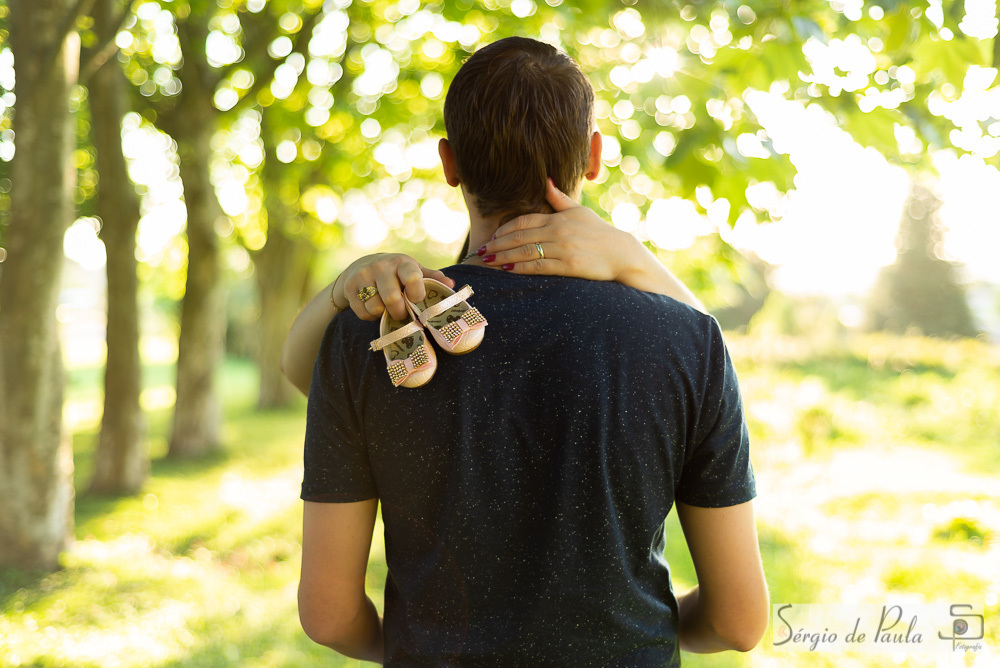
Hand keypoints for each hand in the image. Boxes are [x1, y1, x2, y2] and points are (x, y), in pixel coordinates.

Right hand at [332, 253, 454, 320]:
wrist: (359, 267)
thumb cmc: (395, 273)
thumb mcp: (413, 271)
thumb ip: (431, 278)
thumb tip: (451, 284)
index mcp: (401, 263)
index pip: (411, 276)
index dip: (416, 292)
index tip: (417, 300)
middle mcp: (381, 267)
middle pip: (391, 299)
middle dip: (399, 312)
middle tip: (402, 314)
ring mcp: (363, 276)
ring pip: (375, 308)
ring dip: (383, 314)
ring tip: (386, 308)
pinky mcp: (349, 288)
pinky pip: (363, 313)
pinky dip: (370, 316)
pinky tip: (373, 307)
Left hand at [478, 178, 636, 281]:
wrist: (621, 253)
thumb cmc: (599, 233)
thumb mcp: (579, 211)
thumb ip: (559, 199)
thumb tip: (546, 181)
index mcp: (557, 218)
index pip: (524, 221)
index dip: (504, 229)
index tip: (492, 237)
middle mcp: (557, 231)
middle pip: (519, 236)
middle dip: (497, 244)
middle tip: (482, 251)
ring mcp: (563, 248)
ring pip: (525, 251)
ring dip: (503, 256)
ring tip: (488, 261)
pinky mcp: (569, 265)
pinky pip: (539, 266)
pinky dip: (521, 268)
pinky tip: (508, 270)